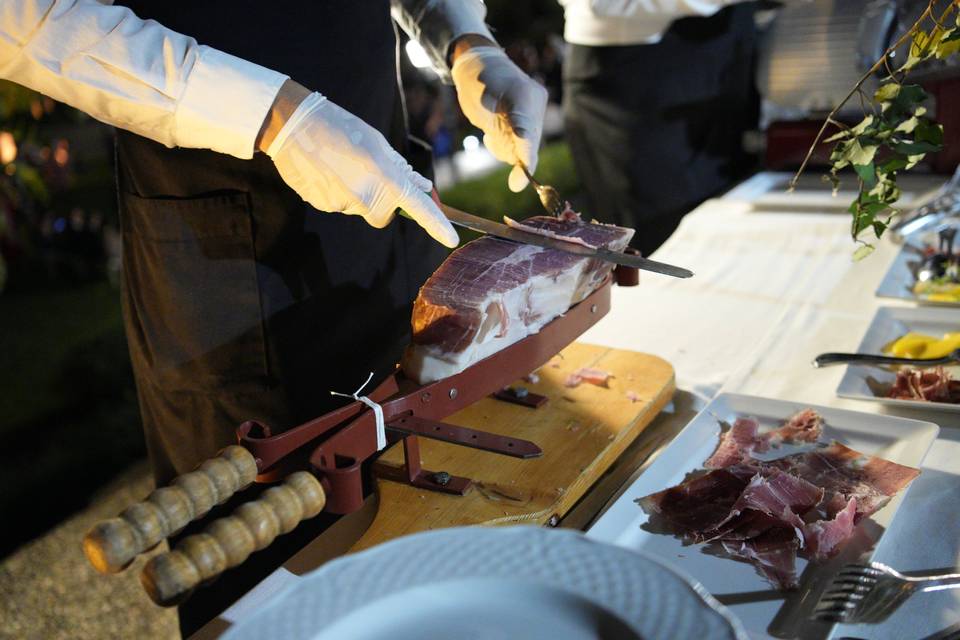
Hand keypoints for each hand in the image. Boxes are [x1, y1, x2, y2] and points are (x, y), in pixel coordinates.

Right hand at [261, 86, 457, 247]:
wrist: (294, 124)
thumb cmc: (341, 127)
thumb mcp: (378, 143)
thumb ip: (401, 169)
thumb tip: (423, 187)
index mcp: (385, 176)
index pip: (418, 207)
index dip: (437, 225)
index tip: (451, 240)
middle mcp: (366, 196)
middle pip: (384, 215)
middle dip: (383, 202)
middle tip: (369, 174)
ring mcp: (343, 204)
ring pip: (360, 209)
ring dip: (357, 193)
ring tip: (341, 166)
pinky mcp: (323, 206)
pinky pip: (339, 205)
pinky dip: (337, 192)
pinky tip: (327, 171)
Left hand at [451, 40, 547, 192]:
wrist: (482, 64)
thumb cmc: (477, 82)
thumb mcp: (480, 106)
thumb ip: (499, 136)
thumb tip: (515, 170)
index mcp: (523, 96)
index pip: (526, 135)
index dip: (523, 161)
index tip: (517, 184)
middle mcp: (535, 103)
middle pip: (529, 144)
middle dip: (510, 150)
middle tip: (490, 135)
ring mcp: (536, 110)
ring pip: (524, 147)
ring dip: (507, 146)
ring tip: (492, 128)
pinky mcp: (532, 117)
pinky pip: (521, 142)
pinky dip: (507, 143)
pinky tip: (496, 129)